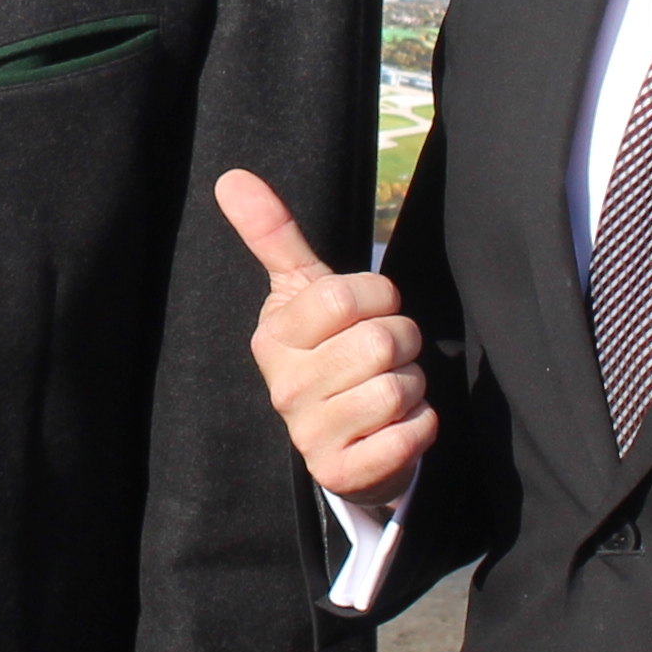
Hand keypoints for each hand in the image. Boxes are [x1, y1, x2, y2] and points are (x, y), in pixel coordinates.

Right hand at [220, 169, 430, 510]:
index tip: (372, 307)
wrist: (342, 439)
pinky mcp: (341, 475)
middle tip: (385, 354)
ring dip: (413, 385)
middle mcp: (283, 388)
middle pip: (380, 341)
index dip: (379, 295)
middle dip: (403, 341)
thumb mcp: (301, 291)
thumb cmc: (326, 351)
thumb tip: (231, 177)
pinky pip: (408, 436)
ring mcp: (309, 435)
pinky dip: (420, 426)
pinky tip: (399, 425)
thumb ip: (273, 234)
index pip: (344, 295)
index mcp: (273, 337)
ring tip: (388, 389)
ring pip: (399, 388)